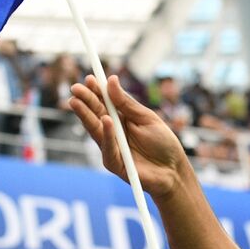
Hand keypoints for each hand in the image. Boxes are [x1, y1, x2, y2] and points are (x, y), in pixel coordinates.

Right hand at [69, 74, 188, 198]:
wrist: (174, 170)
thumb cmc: (163, 143)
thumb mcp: (147, 118)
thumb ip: (127, 103)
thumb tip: (111, 80)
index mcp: (120, 119)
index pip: (103, 103)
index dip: (95, 91)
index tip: (89, 78)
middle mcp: (112, 132)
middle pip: (95, 115)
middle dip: (84, 101)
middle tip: (75, 88)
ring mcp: (112, 148)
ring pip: (95, 130)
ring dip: (86, 116)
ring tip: (76, 101)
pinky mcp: (115, 164)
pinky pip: (108, 148)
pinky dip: (107, 135)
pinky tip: (105, 120)